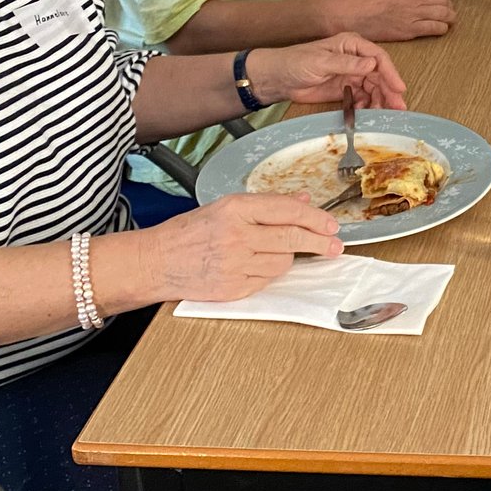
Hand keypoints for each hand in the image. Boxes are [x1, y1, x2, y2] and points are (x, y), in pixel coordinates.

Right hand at [141, 192, 342, 302]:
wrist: (156, 261)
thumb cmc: (188, 232)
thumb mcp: (224, 207)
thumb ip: (265, 205)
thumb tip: (302, 201)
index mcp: (235, 209)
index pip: (287, 211)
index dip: (315, 218)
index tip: (331, 224)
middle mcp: (236, 236)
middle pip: (292, 238)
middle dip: (319, 242)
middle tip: (334, 244)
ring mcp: (235, 264)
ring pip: (283, 262)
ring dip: (288, 256)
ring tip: (274, 251)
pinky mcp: (233, 288)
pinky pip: (266, 280)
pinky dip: (268, 273)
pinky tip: (256, 265)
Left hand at [256, 32, 409, 108]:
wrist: (277, 78)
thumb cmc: (295, 62)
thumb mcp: (321, 62)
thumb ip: (347, 64)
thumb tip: (373, 64)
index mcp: (352, 44)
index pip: (378, 58)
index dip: (391, 73)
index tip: (399, 88)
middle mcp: (355, 58)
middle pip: (380, 75)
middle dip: (389, 91)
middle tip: (398, 108)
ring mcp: (351, 74)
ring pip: (374, 88)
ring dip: (380, 101)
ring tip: (382, 114)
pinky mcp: (346, 89)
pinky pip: (363, 98)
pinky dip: (367, 106)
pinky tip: (365, 114)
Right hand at [338, 0, 454, 40]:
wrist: (348, 14)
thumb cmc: (361, 0)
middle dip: (448, 6)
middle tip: (449, 11)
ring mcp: (413, 11)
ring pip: (443, 13)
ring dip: (449, 17)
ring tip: (450, 20)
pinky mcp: (410, 29)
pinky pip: (435, 28)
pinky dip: (441, 29)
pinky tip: (441, 30)